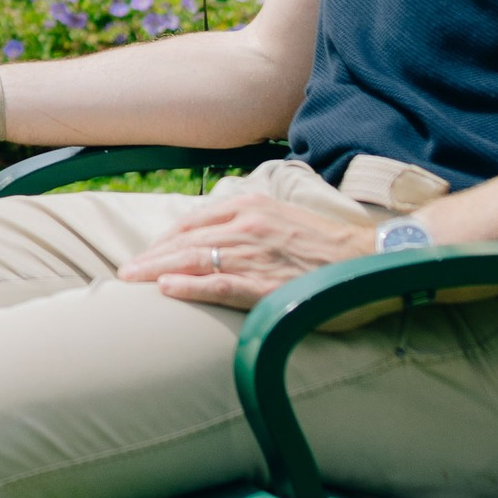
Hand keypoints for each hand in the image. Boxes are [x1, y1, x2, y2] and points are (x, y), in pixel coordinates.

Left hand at [118, 184, 380, 307]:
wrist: (371, 259)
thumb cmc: (328, 245)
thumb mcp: (284, 218)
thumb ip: (250, 223)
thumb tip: (218, 236)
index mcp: (252, 207)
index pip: (195, 220)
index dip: (166, 239)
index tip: (147, 254)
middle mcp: (250, 224)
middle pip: (187, 240)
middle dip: (152, 256)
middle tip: (125, 272)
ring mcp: (258, 254)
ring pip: (195, 260)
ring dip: (158, 270)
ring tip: (131, 281)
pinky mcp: (269, 284)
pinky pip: (220, 284)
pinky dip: (190, 286)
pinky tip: (167, 290)